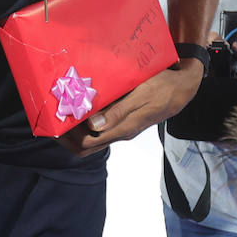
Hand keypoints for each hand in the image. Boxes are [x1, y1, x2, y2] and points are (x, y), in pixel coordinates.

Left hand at [58, 62, 203, 155]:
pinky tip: (80, 109)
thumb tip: (93, 126)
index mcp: (123, 129)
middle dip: (67, 138)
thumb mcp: (140, 95)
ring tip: (63, 113)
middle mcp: (121, 132)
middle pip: (87, 147)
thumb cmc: (162, 88)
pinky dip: (86, 123)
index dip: (69, 137)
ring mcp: (123, 128)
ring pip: (92, 139)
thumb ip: (117, 111)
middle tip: (54, 121)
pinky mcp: (124, 121)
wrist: (182, 89)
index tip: (56, 123)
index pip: (88, 144)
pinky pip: (100, 129)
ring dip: (76, 130)